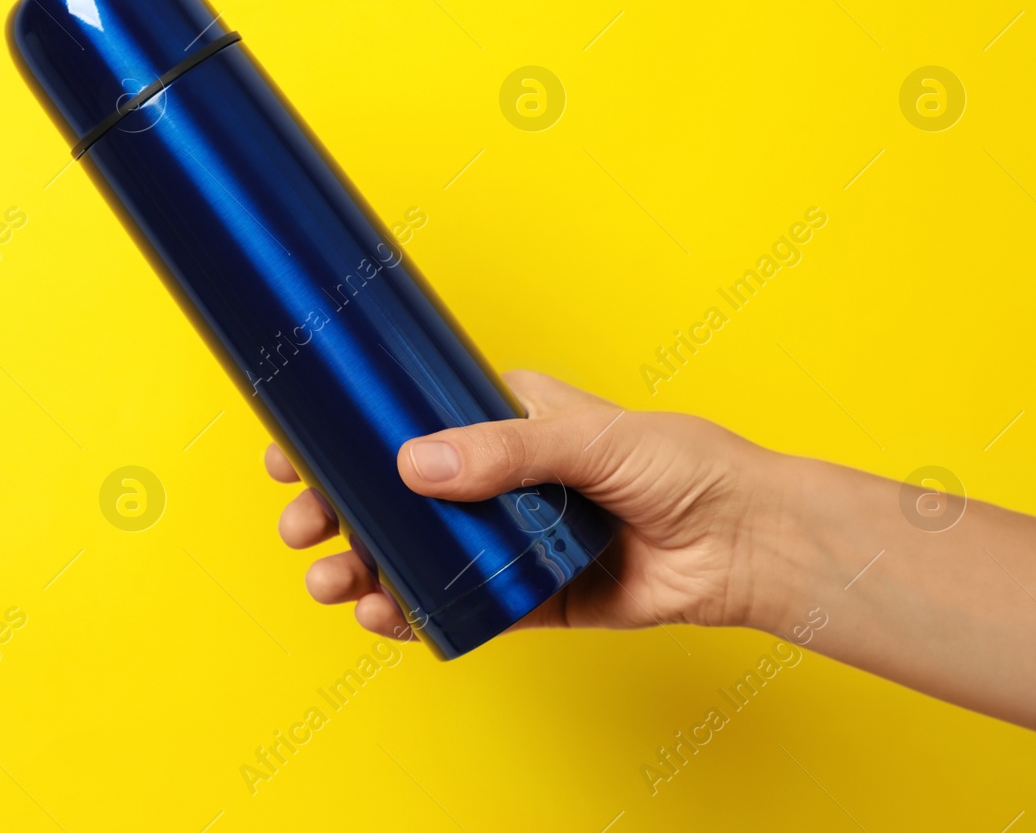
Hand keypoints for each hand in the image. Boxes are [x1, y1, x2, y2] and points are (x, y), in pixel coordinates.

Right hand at [266, 369, 787, 640]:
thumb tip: (414, 463)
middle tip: (301, 527)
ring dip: (361, 566)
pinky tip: (381, 616)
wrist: (744, 544)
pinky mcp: (525, 596)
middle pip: (394, 493)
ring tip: (329, 581)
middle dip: (336, 511)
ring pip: (413, 552)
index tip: (291, 450)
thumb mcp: (588, 437)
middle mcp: (494, 477)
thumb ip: (505, 451)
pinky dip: (411, 613)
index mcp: (502, 419)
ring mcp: (504, 538)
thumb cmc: (679, 464)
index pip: (406, 420)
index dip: (344, 434)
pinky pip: (456, 606)